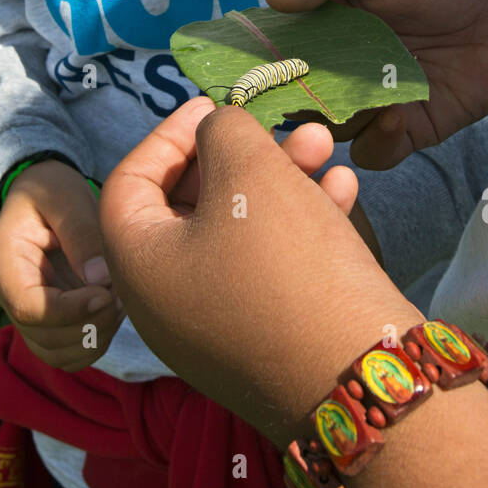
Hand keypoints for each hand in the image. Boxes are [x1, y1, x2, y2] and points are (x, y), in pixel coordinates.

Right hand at [0, 159, 125, 371]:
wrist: (44, 195)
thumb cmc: (52, 189)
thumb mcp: (64, 196)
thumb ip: (81, 232)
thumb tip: (101, 281)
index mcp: (4, 263)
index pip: (28, 307)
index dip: (70, 310)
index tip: (106, 294)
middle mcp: (10, 296)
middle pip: (45, 338)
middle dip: (90, 325)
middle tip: (121, 296)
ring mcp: (28, 314)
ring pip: (58, 354)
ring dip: (95, 337)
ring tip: (119, 302)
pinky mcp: (49, 322)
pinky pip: (69, 353)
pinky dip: (96, 342)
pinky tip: (114, 310)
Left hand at [99, 98, 420, 447]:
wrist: (357, 379)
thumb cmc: (285, 263)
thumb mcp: (248, 173)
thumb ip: (223, 133)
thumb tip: (217, 131)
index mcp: (137, 265)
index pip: (130, 183)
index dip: (169, 135)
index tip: (213, 107)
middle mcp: (165, 303)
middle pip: (189, 207)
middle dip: (238, 155)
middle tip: (280, 126)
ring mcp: (215, 329)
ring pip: (238, 233)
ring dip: (279, 181)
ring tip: (324, 148)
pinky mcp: (265, 344)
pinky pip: (268, 270)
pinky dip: (299, 225)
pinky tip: (343, 193)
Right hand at [265, 0, 487, 169]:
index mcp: (329, 23)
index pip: (278, 49)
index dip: (257, 61)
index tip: (241, 69)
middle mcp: (343, 67)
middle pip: (295, 99)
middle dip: (286, 105)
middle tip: (292, 99)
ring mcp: (375, 102)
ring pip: (329, 132)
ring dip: (331, 126)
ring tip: (352, 105)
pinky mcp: (409, 130)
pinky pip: (375, 153)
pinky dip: (378, 142)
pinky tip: (396, 115)